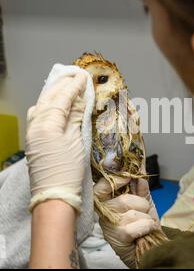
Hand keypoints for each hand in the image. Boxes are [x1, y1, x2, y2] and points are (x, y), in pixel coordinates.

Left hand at [26, 73, 86, 211]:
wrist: (54, 195)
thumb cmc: (68, 170)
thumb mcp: (76, 141)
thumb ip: (76, 117)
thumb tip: (81, 98)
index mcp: (46, 123)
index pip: (62, 98)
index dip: (74, 86)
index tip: (83, 76)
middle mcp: (35, 124)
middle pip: (48, 98)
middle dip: (62, 85)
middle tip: (75, 74)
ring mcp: (32, 132)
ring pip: (41, 104)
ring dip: (54, 92)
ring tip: (66, 85)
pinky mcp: (34, 139)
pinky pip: (39, 114)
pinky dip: (48, 104)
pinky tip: (55, 103)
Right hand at [94, 177, 160, 267]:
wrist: (151, 246)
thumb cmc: (143, 223)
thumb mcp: (143, 202)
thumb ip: (141, 187)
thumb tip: (140, 167)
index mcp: (108, 203)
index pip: (100, 189)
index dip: (112, 181)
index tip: (127, 178)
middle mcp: (105, 214)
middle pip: (123, 199)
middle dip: (141, 203)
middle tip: (144, 210)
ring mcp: (110, 227)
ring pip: (132, 213)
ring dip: (146, 217)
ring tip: (145, 223)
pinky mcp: (118, 238)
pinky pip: (136, 225)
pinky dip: (147, 226)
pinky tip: (145, 231)